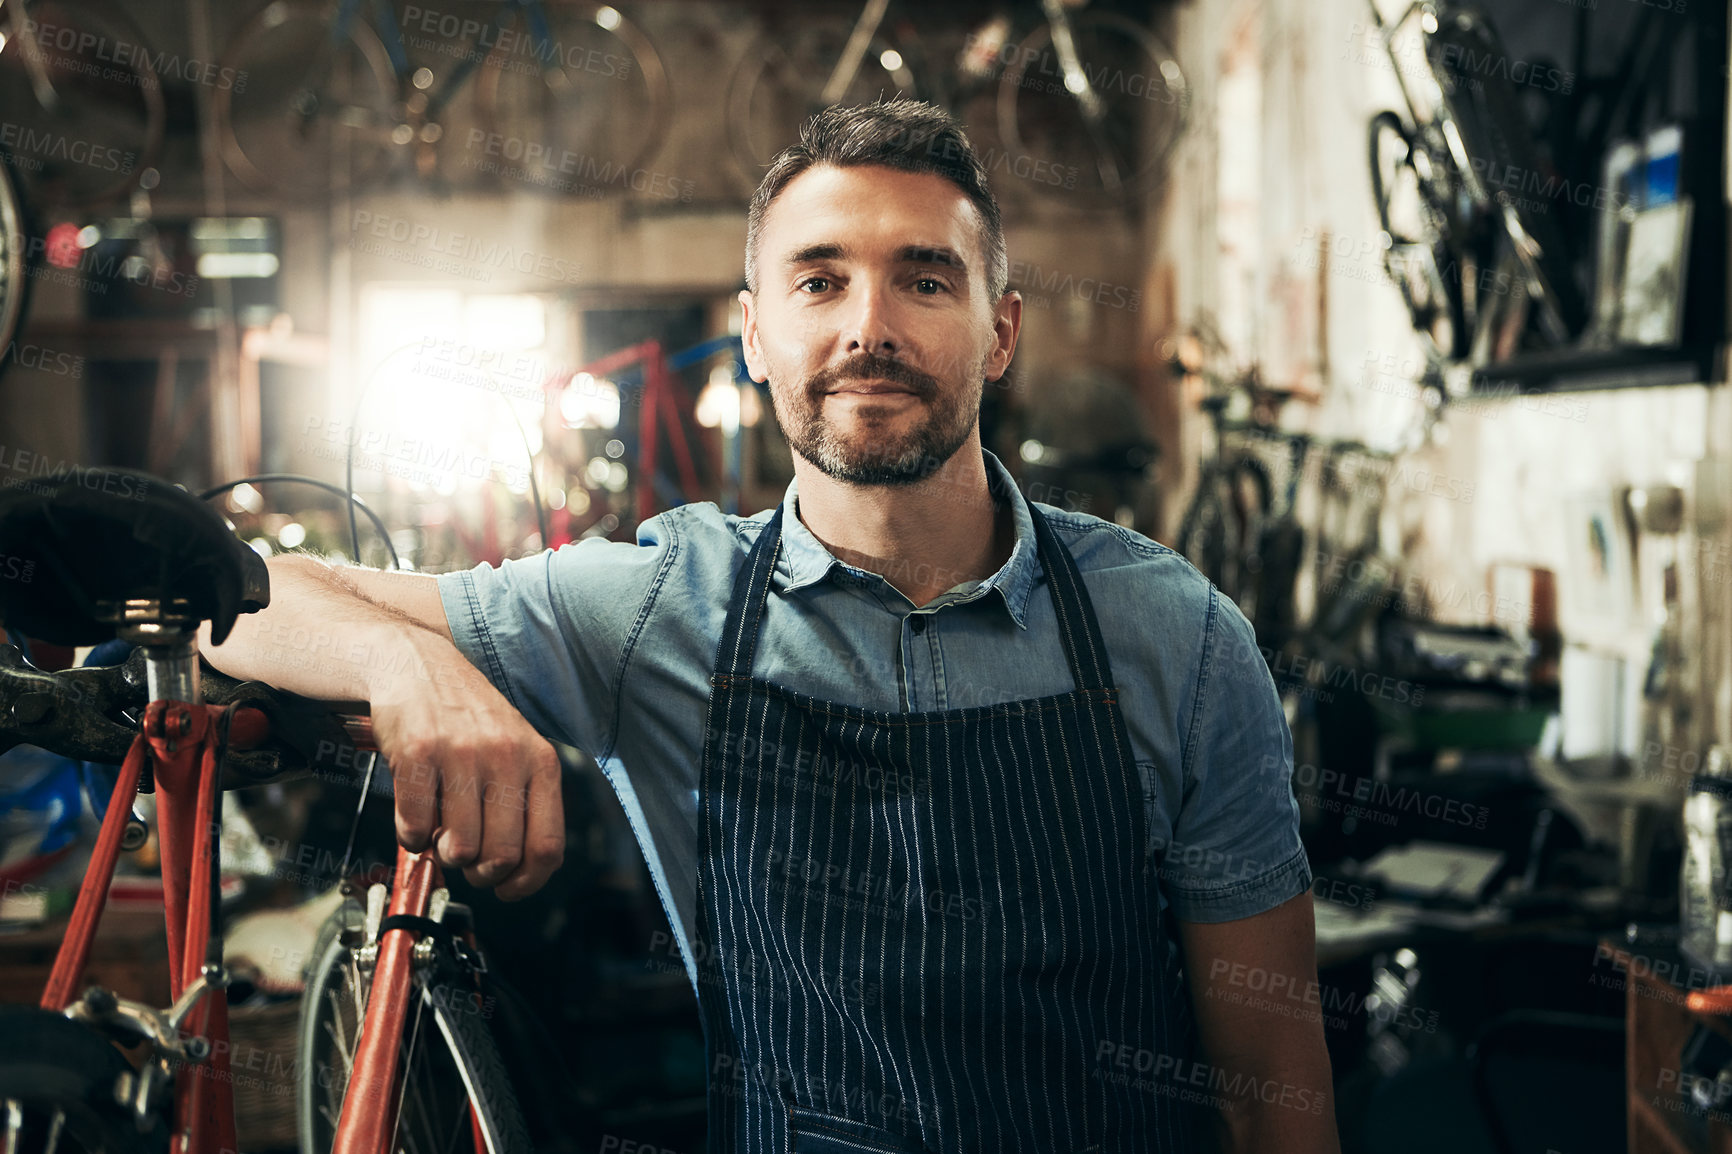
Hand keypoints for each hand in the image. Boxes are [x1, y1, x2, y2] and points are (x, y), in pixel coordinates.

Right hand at [365, 630, 563, 899]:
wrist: (415, 664)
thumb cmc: (466, 714)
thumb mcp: (514, 747)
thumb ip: (522, 800)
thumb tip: (516, 869)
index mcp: (540, 761)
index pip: (547, 846)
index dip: (526, 882)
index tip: (508, 889)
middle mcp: (507, 756)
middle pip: (502, 856)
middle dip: (480, 872)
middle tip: (465, 856)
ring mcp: (463, 754)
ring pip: (460, 848)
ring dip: (442, 852)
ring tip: (439, 828)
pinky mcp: (419, 753)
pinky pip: (416, 827)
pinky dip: (411, 834)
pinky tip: (415, 813)